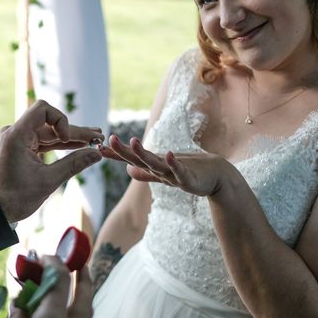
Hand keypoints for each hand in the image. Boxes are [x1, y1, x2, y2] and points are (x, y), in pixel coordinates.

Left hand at [0, 100, 103, 222]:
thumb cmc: (15, 197)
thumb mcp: (48, 181)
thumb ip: (74, 164)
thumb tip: (97, 154)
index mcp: (16, 136)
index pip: (43, 109)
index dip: (60, 120)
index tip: (67, 139)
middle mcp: (14, 133)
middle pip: (49, 123)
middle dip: (74, 131)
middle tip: (98, 136)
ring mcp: (17, 140)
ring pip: (48, 133)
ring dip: (69, 138)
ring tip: (93, 140)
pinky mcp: (20, 149)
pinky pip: (42, 142)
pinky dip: (58, 145)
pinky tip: (78, 146)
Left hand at [101, 135, 226, 196]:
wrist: (218, 176)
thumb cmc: (191, 172)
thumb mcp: (164, 176)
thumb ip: (146, 174)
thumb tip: (128, 170)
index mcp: (155, 165)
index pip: (131, 159)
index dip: (116, 154)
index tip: (99, 148)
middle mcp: (162, 165)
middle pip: (139, 158)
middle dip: (124, 150)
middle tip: (110, 139)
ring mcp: (174, 171)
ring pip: (156, 162)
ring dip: (145, 153)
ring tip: (134, 141)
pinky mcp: (188, 178)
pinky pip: (179, 170)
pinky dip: (174, 163)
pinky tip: (169, 154)